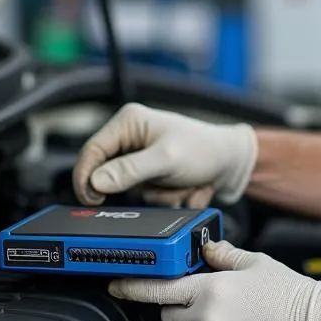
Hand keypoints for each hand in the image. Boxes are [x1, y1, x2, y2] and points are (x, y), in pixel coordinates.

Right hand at [72, 103, 257, 207]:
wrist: (233, 163)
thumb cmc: (205, 149)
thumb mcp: (167, 159)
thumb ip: (131, 170)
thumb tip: (96, 182)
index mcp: (129, 122)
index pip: (91, 150)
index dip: (86, 177)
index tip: (92, 198)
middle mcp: (131, 137)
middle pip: (109, 175)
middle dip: (140, 187)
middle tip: (162, 184)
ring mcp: (141, 158)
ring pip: (130, 191)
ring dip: (157, 195)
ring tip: (180, 183)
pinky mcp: (151, 174)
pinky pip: (146, 196)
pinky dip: (165, 198)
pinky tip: (184, 187)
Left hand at [109, 241, 320, 320]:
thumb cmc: (290, 294)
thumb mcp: (256, 263)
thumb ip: (223, 256)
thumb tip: (206, 251)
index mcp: (211, 289)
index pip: (160, 289)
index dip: (134, 287)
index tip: (117, 285)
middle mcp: (208, 320)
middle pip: (170, 317)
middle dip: (181, 308)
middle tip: (207, 302)